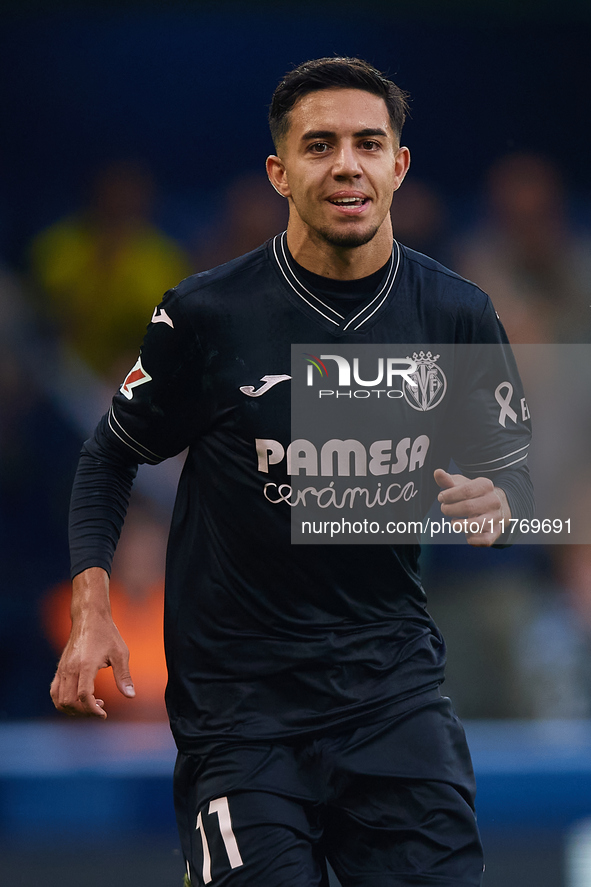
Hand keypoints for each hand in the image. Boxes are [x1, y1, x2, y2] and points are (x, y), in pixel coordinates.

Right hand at [50, 568, 134, 718]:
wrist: (89, 617)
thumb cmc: (107, 634)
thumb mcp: (120, 653)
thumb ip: (123, 676)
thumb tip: (131, 696)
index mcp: (85, 665)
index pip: (84, 696)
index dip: (93, 710)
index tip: (103, 714)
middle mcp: (70, 668)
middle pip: (69, 702)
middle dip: (84, 712)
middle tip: (100, 709)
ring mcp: (62, 669)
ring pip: (59, 700)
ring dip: (73, 709)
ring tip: (90, 704)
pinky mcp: (60, 668)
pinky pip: (55, 691)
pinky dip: (64, 701)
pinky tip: (80, 698)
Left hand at [434, 468, 509, 546]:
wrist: (496, 505)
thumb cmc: (473, 494)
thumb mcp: (461, 484)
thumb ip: (447, 480)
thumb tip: (437, 472)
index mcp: (485, 485)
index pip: (466, 490)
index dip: (449, 495)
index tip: (441, 497)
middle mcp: (493, 501)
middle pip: (468, 507)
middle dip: (450, 509)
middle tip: (444, 509)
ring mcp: (496, 517)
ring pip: (478, 524)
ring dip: (460, 525)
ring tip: (453, 523)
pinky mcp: (496, 532)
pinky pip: (486, 540)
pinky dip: (474, 540)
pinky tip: (467, 536)